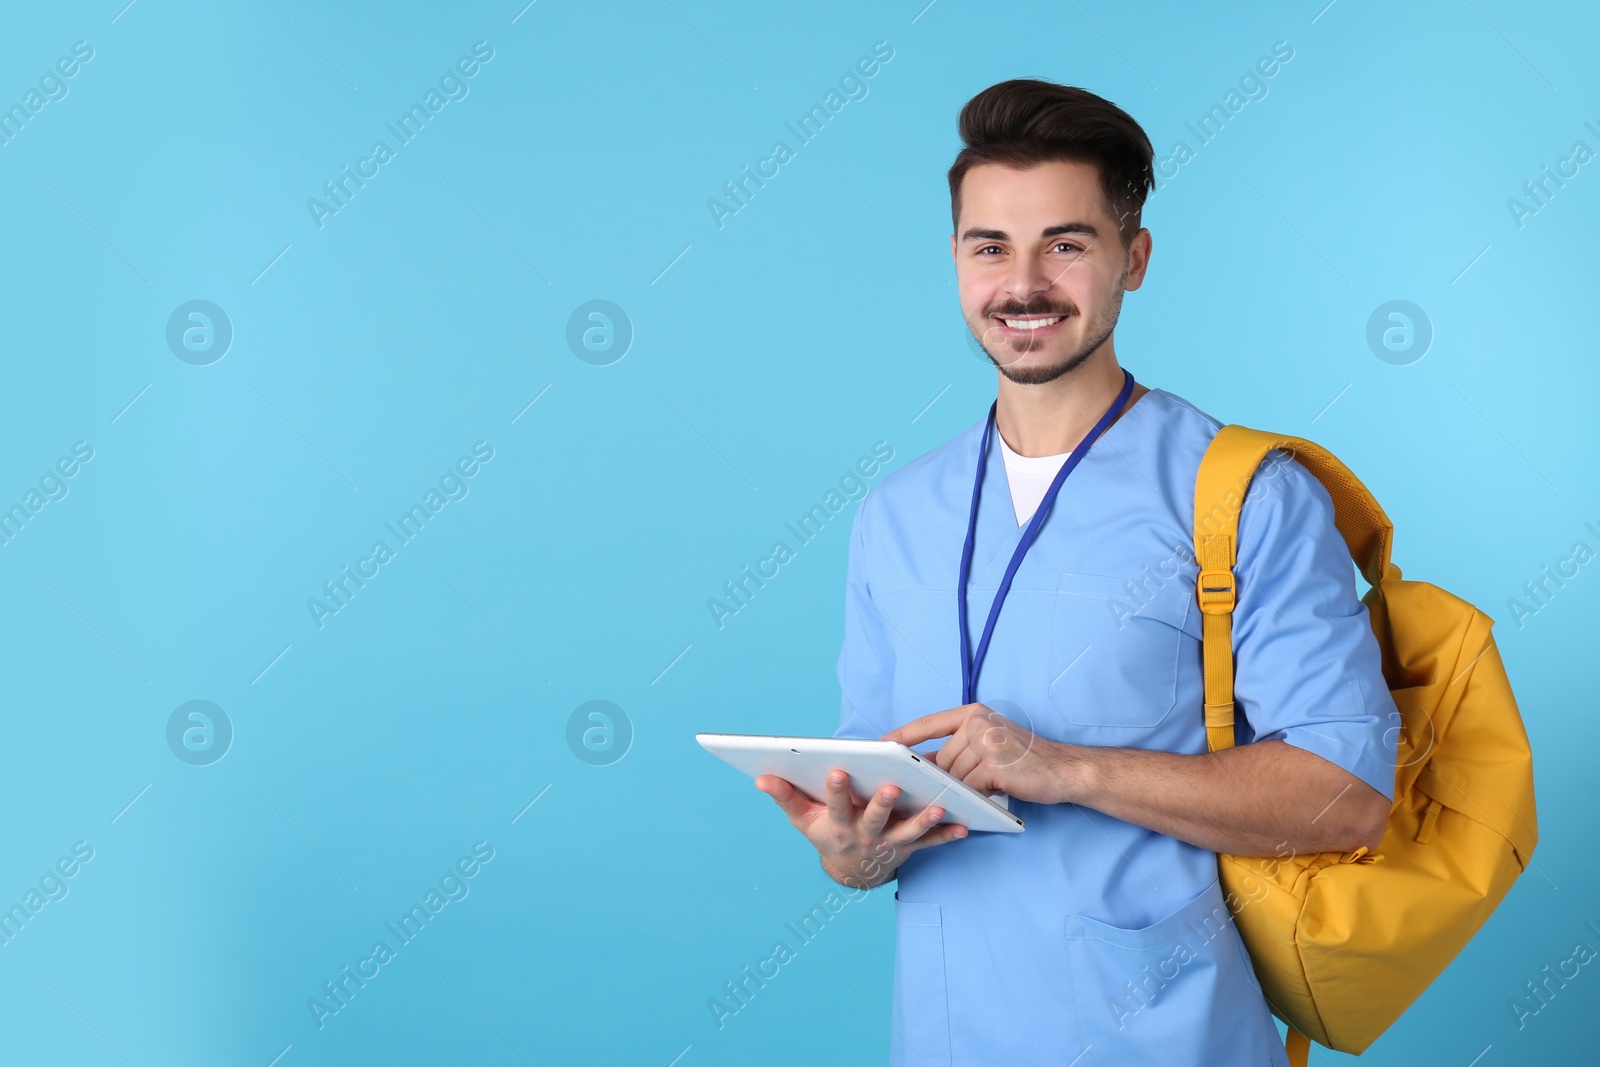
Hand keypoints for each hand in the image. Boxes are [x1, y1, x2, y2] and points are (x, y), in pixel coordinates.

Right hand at [755, 769, 967, 888]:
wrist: (851, 870)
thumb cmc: (826, 833)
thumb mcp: (802, 819)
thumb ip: (785, 796)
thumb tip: (762, 777)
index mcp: (838, 826)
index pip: (835, 806)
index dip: (835, 791)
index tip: (836, 771)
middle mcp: (865, 836)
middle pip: (874, 819)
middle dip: (882, 804)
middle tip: (892, 787)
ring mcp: (889, 843)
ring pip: (907, 832)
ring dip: (923, 820)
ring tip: (937, 807)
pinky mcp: (909, 847)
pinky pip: (930, 843)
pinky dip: (946, 835)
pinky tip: (963, 826)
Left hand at [881, 704, 1075, 804]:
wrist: (1063, 770)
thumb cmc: (1024, 761)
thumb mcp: (988, 744)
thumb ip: (958, 749)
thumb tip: (921, 765)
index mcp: (973, 713)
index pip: (928, 723)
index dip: (902, 735)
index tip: (880, 745)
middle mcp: (978, 722)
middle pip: (940, 759)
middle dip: (945, 779)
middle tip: (955, 787)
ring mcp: (986, 741)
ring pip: (953, 776)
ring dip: (962, 789)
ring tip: (980, 790)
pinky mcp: (994, 764)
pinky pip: (970, 788)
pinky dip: (976, 796)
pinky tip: (990, 794)